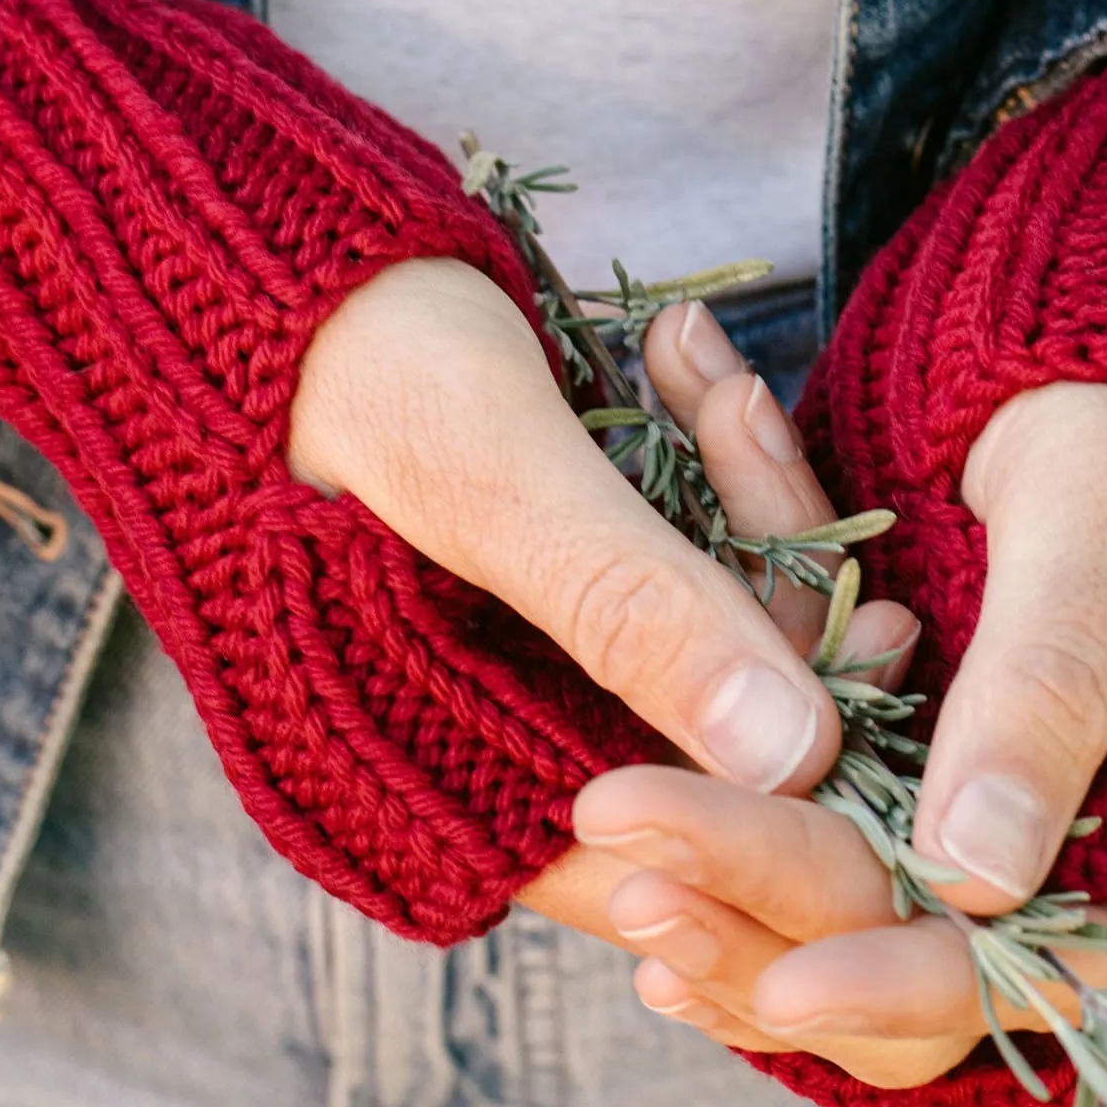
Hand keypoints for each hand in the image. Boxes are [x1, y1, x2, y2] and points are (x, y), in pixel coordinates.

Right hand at [291, 262, 916, 954]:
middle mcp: (464, 746)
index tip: (884, 641)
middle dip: (778, 617)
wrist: (223, 251)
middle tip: (844, 521)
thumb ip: (628, 608)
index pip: (648, 855)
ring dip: (736, 516)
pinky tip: (684, 360)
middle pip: (690, 750)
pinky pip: (653, 568)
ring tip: (715, 374)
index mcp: (416, 775)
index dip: (789, 787)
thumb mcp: (482, 472)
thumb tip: (798, 756)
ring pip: (685, 647)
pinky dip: (689, 477)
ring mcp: (499, 666)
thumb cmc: (317, 354)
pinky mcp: (528, 586)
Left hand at [572, 377, 1106, 1086]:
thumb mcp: (1097, 525)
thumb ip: (1047, 687)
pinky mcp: (864, 757)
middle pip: (884, 943)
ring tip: (597, 842)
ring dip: (711, 881)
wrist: (1094, 368)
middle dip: (751, 901)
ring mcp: (936, 808)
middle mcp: (1029, 847)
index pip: (1011, 970)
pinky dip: (705, 826)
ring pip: (814, 907)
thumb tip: (977, 879)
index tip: (784, 987)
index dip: (899, 988)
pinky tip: (608, 850)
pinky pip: (778, 822)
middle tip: (621, 831)